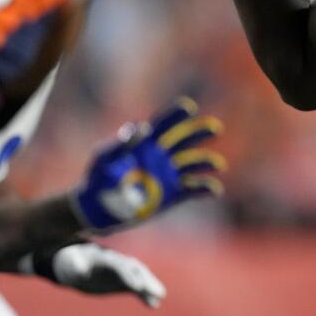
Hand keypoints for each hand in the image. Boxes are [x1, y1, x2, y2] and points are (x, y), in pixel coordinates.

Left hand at [27, 242, 166, 308]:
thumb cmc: (72, 263)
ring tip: (161, 297)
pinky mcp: (124, 281)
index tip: (137, 287)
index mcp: (105, 258)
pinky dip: (146, 295)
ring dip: (150, 287)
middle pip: (135, 270)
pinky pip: (137, 288)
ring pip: (140, 278)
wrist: (76, 263)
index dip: (128, 276)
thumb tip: (81, 271)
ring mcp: (123, 271)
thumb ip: (77, 266)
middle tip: (159, 292)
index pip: (119, 266)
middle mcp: (118, 262)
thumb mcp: (71, 264)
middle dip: (147, 281)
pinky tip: (155, 305)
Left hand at [73, 97, 226, 231]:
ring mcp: (168, 176)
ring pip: (193, 164)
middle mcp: (161, 157)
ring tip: (218, 164)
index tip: (188, 107)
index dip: (176, 114)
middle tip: (215, 128)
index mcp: (146, 144)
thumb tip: (141, 129)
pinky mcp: (172, 196)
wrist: (97, 208)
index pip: (165, 124)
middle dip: (200, 132)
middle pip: (185, 140)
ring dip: (206, 161)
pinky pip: (193, 190)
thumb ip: (120, 143)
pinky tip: (214, 188)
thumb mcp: (103, 157)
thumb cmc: (97, 178)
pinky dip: (205, 188)